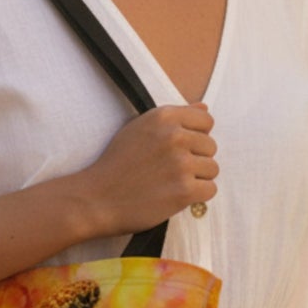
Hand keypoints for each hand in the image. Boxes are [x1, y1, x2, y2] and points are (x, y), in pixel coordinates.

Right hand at [82, 103, 218, 236]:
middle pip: (211, 146)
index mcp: (164, 117)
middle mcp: (175, 136)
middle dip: (195, 159)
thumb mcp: (138, 129)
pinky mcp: (184, 191)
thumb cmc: (115, 165)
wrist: (95, 199)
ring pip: (212, 169)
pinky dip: (196, 196)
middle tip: (168, 171)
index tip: (176, 150)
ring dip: (196, 179)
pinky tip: (176, 196)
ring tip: (171, 184)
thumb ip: (173, 118)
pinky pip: (210, 190)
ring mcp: (181, 164)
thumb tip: (204, 107)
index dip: (194, 137)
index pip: (206, 121)